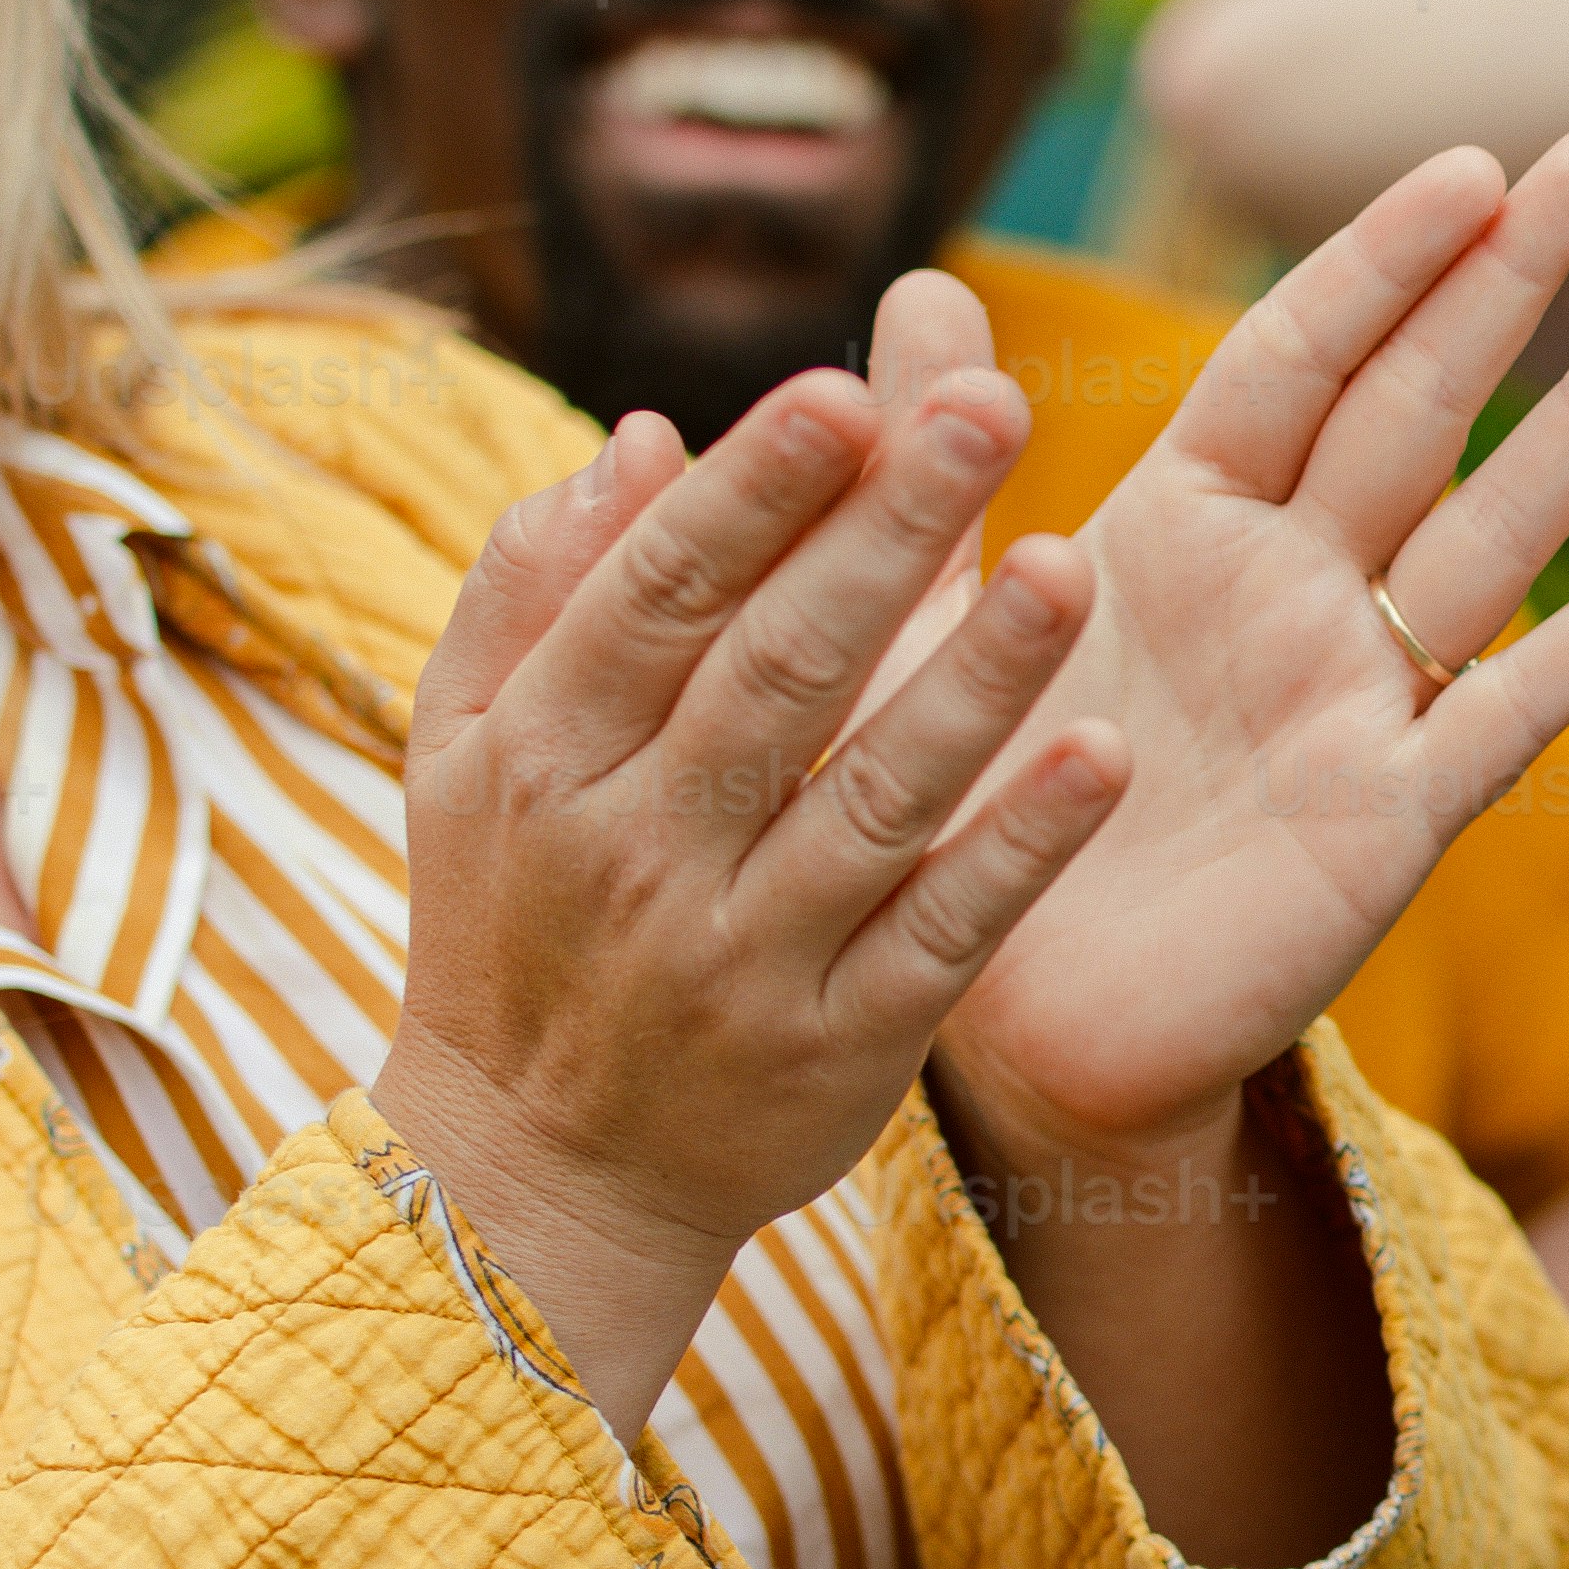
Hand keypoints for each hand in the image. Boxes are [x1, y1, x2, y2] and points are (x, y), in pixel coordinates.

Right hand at [371, 268, 1126, 1410]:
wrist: (535, 1179)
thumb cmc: (515, 921)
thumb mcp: (464, 755)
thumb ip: (534, 585)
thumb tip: (643, 433)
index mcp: (543, 755)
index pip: (660, 595)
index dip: (756, 490)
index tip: (850, 388)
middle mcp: (636, 851)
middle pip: (778, 672)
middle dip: (886, 535)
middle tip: (993, 407)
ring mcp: (744, 955)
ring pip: (875, 797)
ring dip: (979, 678)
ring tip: (1073, 564)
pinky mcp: (842, 1045)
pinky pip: (946, 932)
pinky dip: (1023, 847)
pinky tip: (1104, 755)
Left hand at [931, 133, 1568, 1178]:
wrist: (1008, 1028)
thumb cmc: (967, 813)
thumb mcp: (921, 616)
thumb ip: (928, 452)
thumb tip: (913, 283)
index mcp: (1184, 528)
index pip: (1299, 361)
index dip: (1378, 262)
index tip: (1466, 163)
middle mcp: (1294, 592)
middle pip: (1418, 405)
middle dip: (1508, 279)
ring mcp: (1359, 697)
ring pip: (1493, 530)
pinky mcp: (1392, 816)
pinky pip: (1508, 711)